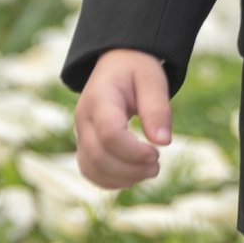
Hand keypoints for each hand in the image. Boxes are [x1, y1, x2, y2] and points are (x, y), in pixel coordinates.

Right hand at [73, 48, 172, 189]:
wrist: (117, 62)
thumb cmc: (136, 69)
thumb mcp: (152, 80)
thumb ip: (157, 109)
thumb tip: (163, 142)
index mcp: (99, 98)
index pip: (110, 134)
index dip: (134, 152)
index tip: (157, 153)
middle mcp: (83, 117)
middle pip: (99, 156)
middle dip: (131, 169)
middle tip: (157, 166)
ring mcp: (81, 132)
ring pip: (91, 168)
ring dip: (121, 178)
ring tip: (148, 170)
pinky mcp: (84, 144)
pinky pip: (90, 171)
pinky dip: (110, 180)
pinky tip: (132, 175)